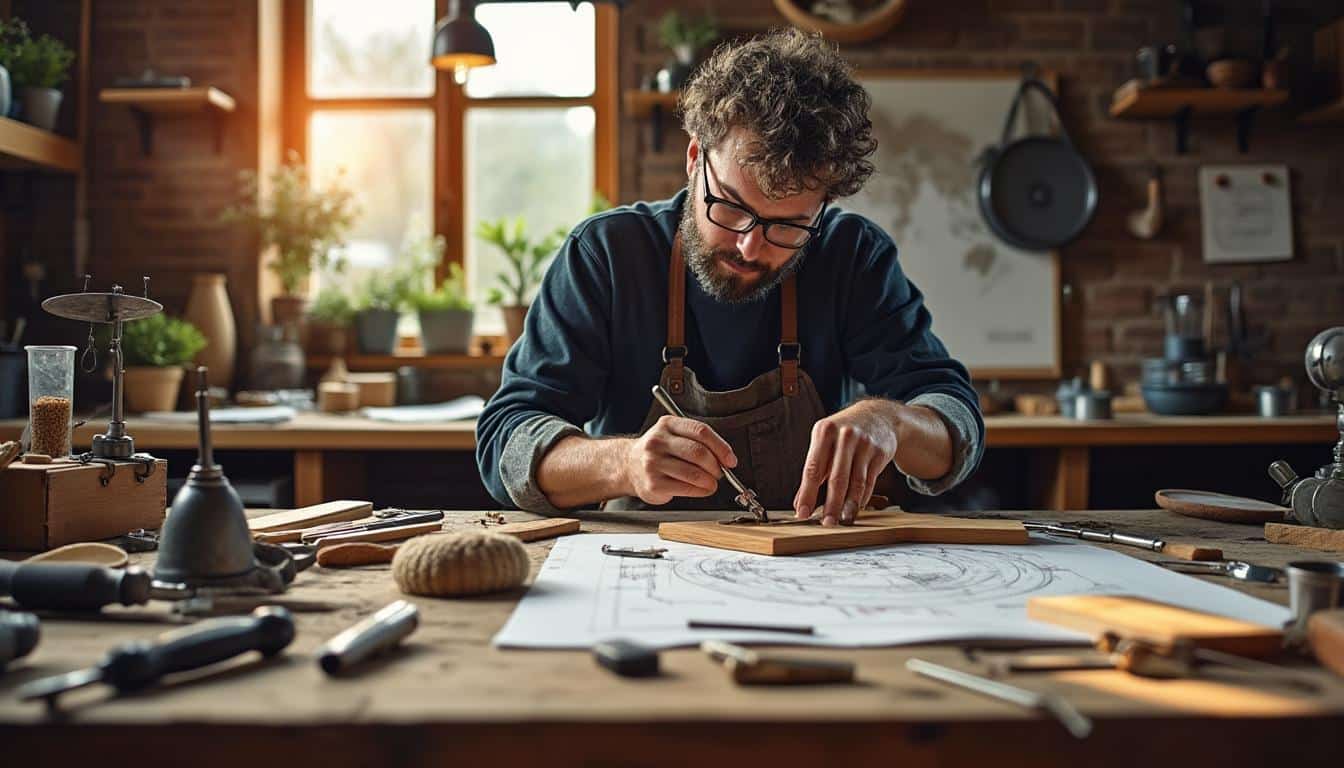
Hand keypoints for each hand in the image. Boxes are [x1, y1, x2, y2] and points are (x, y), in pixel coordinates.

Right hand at [622, 415, 737, 505]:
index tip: (730, 459)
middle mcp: (658, 441)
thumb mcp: (674, 435)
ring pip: (693, 473)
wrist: (628, 466)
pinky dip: (700, 491)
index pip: (701, 432)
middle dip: (716, 466)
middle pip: (698, 453)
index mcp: (667, 424)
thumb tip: (725, 458)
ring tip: (712, 483)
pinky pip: (685, 488)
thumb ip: (698, 442)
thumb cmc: (659, 452)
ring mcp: (653, 463)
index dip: (721, 447)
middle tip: (720, 473)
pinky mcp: (653, 483)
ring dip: (710, 481)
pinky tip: (702, 489)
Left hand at [793, 401, 898, 526]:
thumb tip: (800, 501)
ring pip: (856, 482)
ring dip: (849, 505)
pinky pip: (870, 481)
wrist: (877, 416)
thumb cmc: (843, 432)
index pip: (813, 469)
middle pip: (837, 478)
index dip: (807, 494)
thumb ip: (814, 469)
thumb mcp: (824, 441)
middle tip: (826, 523)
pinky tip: (855, 507)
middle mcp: (845, 436)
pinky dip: (862, 497)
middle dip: (831, 504)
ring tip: (842, 519)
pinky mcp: (881, 452)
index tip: (802, 513)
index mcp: (824, 432)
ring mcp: (865, 444)